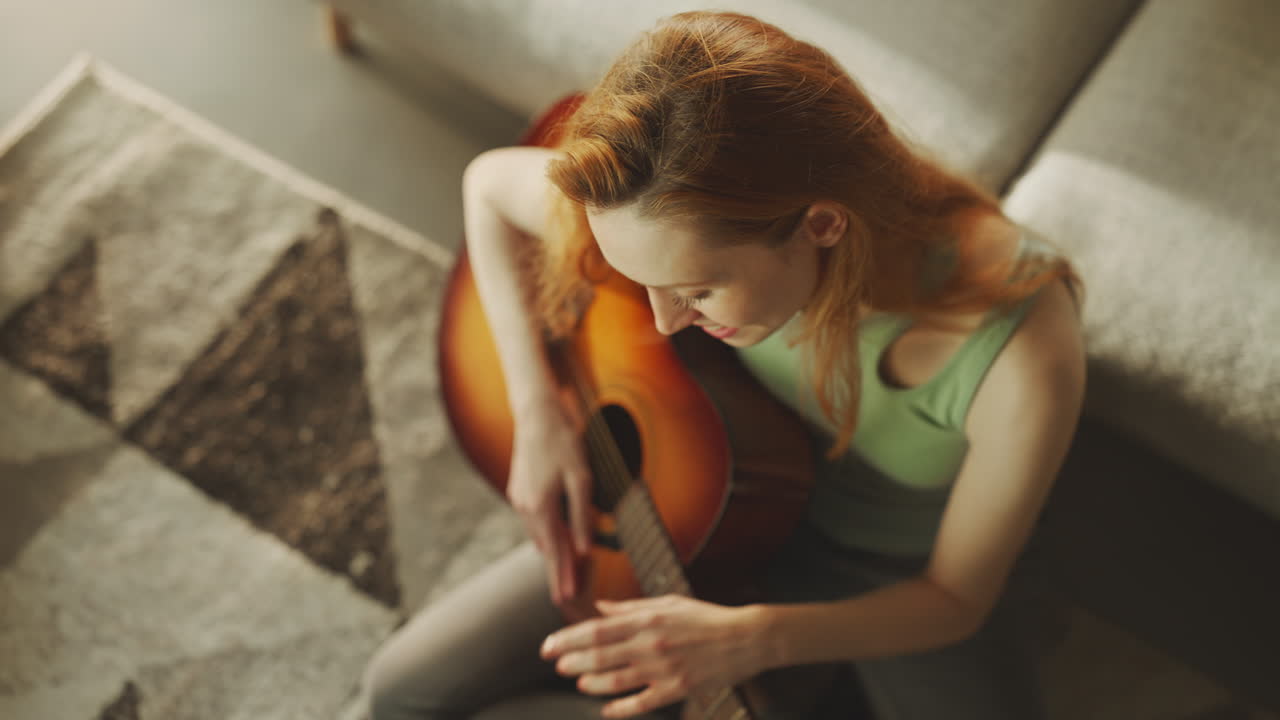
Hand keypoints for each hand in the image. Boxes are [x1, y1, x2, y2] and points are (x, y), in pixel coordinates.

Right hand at [507, 392, 594, 610]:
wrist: (536, 414)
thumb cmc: (563, 443)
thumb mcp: (581, 478)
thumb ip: (582, 516)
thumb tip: (584, 550)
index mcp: (541, 507)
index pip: (554, 552)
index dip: (561, 576)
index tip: (565, 599)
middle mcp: (526, 508)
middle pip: (544, 547)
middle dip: (556, 571)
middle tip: (566, 596)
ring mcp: (519, 499)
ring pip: (539, 534)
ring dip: (552, 552)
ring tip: (565, 574)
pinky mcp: (519, 491)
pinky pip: (534, 521)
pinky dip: (546, 533)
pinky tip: (555, 539)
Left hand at [540, 595, 768, 717]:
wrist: (744, 638)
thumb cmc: (705, 618)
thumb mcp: (667, 603)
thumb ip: (630, 608)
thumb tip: (598, 607)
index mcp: (648, 619)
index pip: (598, 629)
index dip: (569, 638)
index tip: (549, 645)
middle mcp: (652, 644)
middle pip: (602, 655)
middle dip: (574, 661)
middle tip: (558, 665)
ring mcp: (664, 669)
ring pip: (618, 680)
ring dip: (593, 682)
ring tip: (579, 682)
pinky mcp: (678, 689)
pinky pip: (643, 702)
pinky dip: (621, 708)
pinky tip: (606, 710)